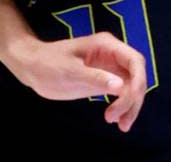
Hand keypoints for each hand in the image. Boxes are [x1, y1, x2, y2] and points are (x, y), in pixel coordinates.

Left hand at [6, 33, 145, 132]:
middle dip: (133, 99)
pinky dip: (123, 108)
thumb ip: (94, 77)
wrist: (31, 67)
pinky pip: (122, 94)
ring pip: (132, 88)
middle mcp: (111, 55)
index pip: (135, 61)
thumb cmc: (47, 63)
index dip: (139, 80)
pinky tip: (116, 121)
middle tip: (118, 119)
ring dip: (130, 107)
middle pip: (136, 77)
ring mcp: (109, 68)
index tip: (130, 99)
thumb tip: (120, 86)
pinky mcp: (104, 81)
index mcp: (105, 45)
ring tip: (120, 125)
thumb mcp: (69, 71)